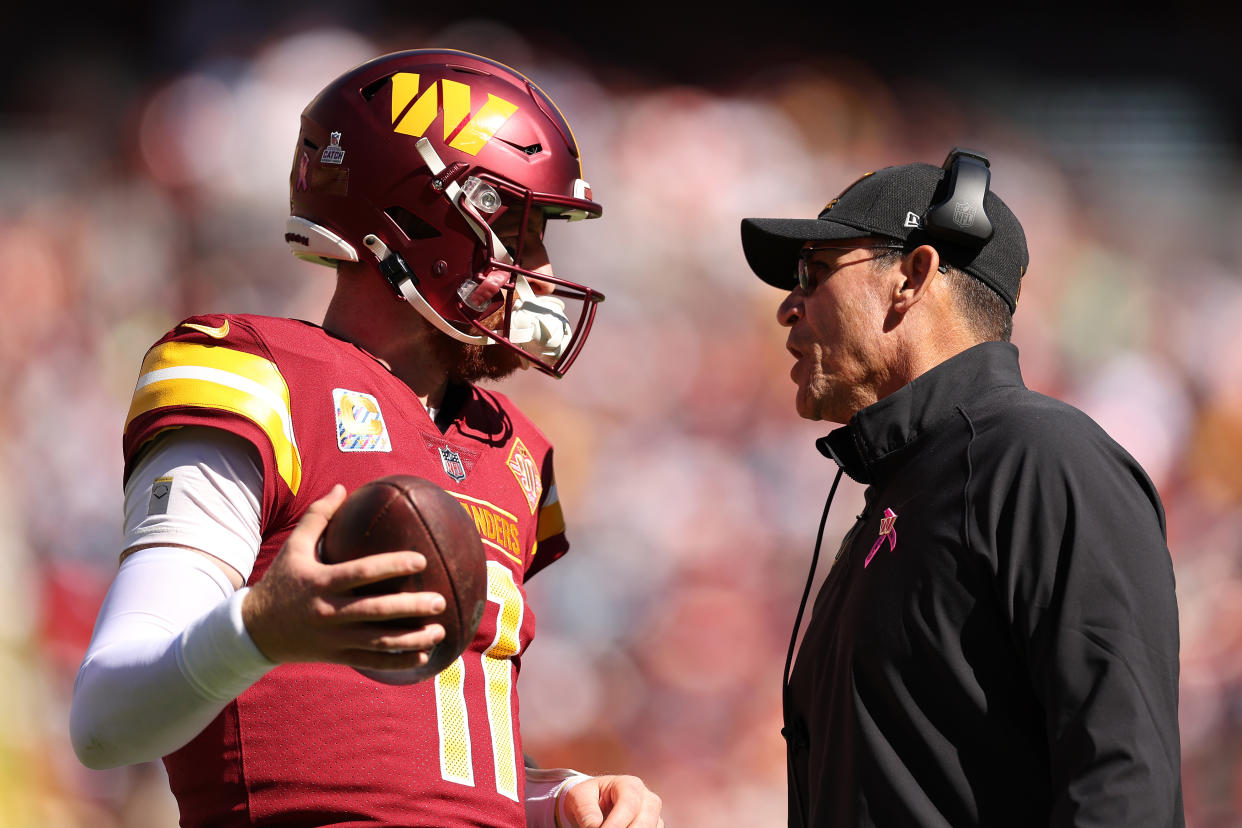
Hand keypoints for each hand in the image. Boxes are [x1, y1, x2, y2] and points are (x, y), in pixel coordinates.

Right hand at [242, 484, 445, 669]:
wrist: (255, 630)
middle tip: (439, 601)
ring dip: (412, 639)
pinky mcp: (337, 657)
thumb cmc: (281, 581)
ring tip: (440, 630)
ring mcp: (334, 638)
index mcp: (321, 582)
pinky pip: (372, 661)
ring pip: (378, 642)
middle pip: (376, 611)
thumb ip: (317, 516)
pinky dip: (399, 661)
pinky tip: (424, 657)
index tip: (421, 560)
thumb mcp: (293, 548)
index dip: (392, 566)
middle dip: (410, 607)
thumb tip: (342, 487)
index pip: (362, 573)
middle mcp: (329, 612)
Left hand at [561, 775, 663, 827]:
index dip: (616, 824)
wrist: (595, 803)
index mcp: (629, 784)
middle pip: (646, 820)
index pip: (628, 805)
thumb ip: (586, 810)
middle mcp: (647, 798)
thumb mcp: (579, 797)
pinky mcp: (654, 827)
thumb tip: (596, 826)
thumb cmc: (588, 797)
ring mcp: (653, 815)